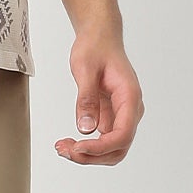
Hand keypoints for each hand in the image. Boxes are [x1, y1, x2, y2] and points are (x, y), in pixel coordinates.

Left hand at [56, 37, 141, 164]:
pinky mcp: (111, 116)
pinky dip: (86, 146)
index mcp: (130, 97)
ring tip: (62, 148)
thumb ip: (86, 99)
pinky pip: (102, 139)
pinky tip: (67, 142)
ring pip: (111, 148)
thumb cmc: (95, 48)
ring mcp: (122, 115)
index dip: (101, 147)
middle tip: (64, 150)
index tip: (77, 147)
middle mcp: (130, 109)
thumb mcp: (84, 69)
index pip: (123, 134)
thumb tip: (86, 129)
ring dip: (88, 155)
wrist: (100, 37)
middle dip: (92, 156)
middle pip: (119, 147)